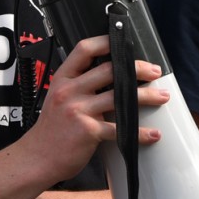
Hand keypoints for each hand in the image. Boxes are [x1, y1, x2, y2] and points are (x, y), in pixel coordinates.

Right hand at [24, 36, 168, 183]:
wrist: (37, 157)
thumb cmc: (51, 130)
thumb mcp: (57, 98)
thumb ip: (78, 85)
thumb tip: (109, 75)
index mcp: (62, 79)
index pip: (84, 50)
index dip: (106, 42)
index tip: (124, 43)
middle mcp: (69, 91)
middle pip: (109, 70)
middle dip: (137, 69)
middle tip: (154, 72)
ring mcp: (78, 110)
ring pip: (119, 97)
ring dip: (146, 96)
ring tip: (161, 97)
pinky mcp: (87, 131)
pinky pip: (120, 129)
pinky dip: (140, 132)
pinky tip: (152, 134)